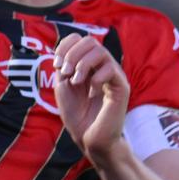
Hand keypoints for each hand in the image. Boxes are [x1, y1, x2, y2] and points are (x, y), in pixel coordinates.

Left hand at [54, 33, 129, 162]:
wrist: (89, 139)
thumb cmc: (77, 116)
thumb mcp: (63, 87)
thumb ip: (64, 67)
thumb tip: (65, 52)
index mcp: (88, 64)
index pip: (79, 39)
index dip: (65, 46)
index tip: (57, 65)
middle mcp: (102, 66)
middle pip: (89, 41)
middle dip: (72, 54)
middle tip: (65, 73)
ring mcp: (113, 75)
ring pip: (100, 51)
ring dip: (82, 64)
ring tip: (76, 81)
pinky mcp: (121, 86)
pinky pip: (110, 68)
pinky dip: (95, 78)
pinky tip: (92, 92)